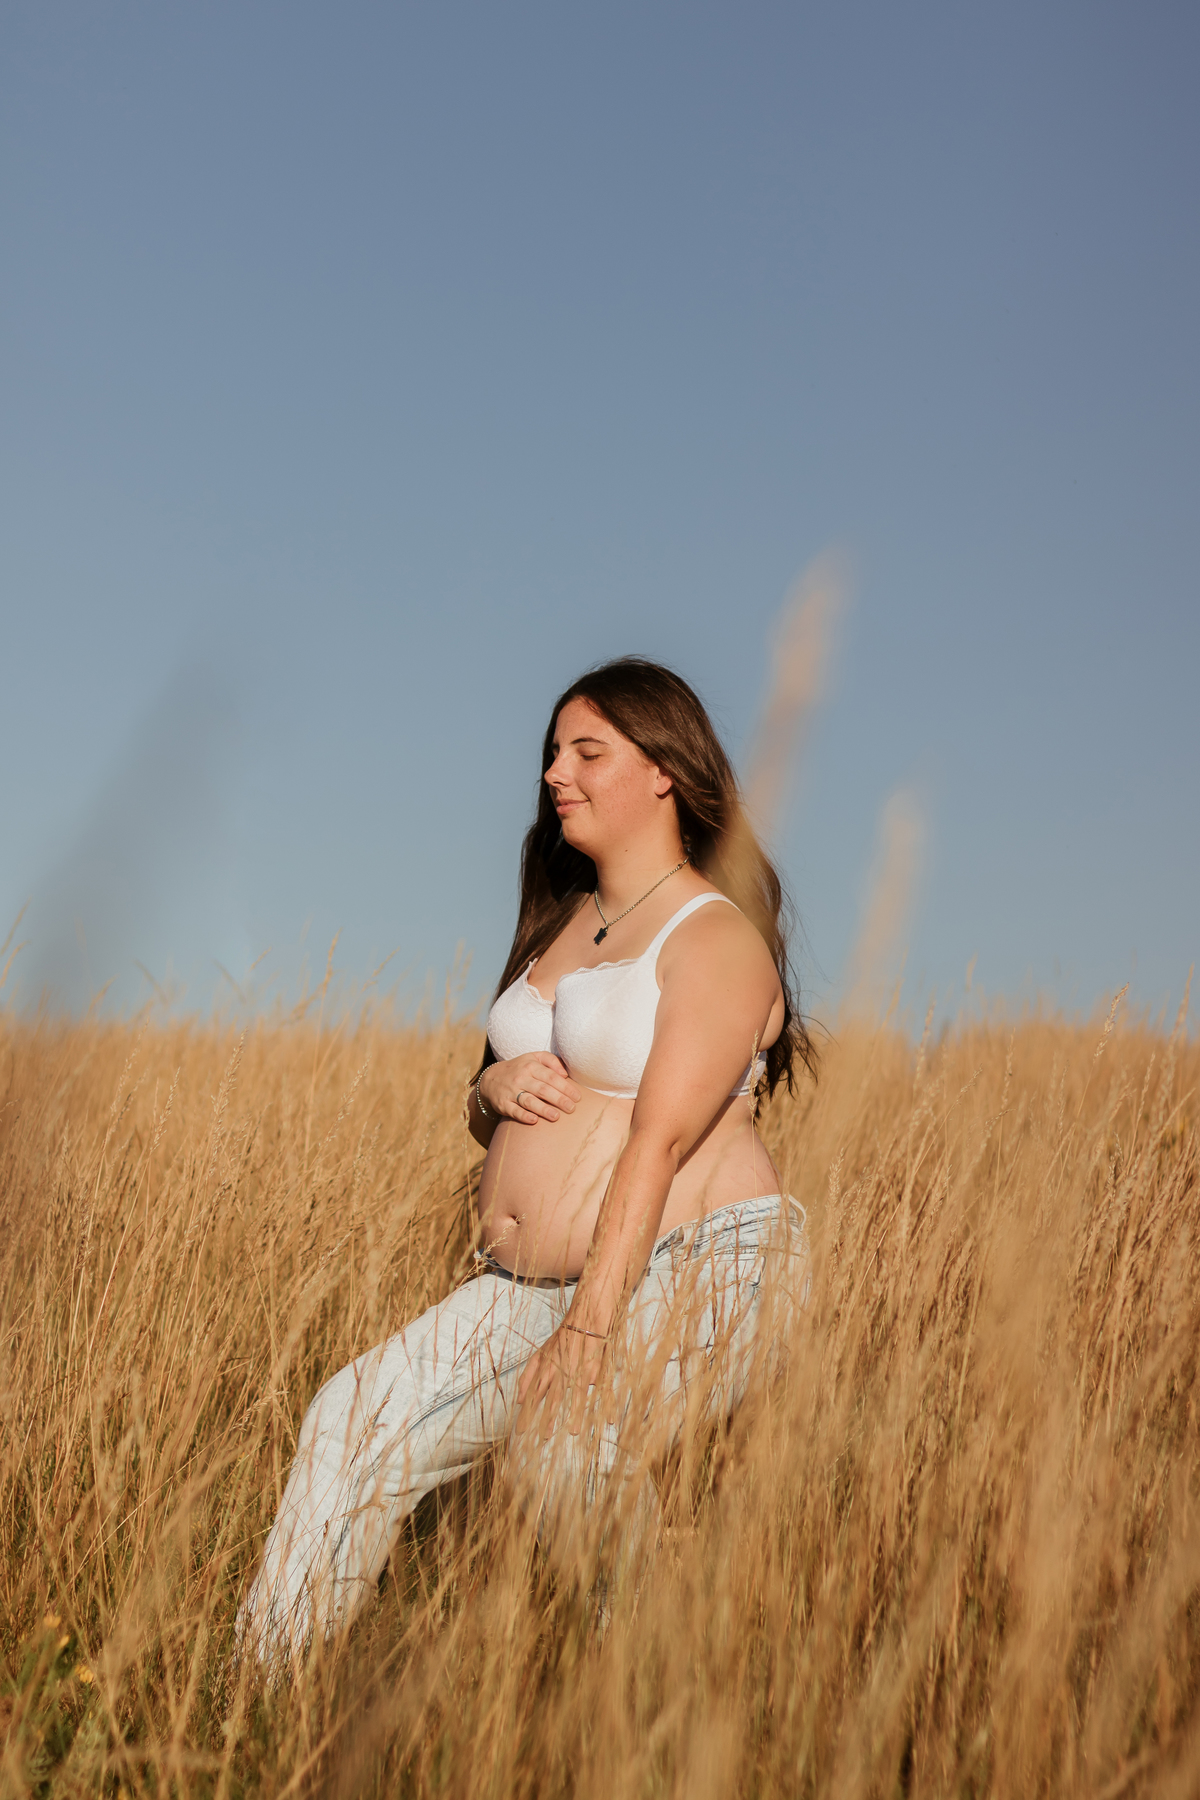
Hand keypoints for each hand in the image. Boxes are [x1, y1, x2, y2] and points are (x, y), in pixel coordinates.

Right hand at [480, 1054, 580, 1125]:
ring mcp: (511, 1092)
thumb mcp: (533, 1058)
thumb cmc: (519, 1069)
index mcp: (530, 1066)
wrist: (491, 1079)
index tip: (577, 1097)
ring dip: (543, 1109)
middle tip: (572, 1108)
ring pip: (529, 1101)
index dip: (565, 1087)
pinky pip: (514, 1111)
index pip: (550, 1077)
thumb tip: (565, 1073)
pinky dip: (523, 1116)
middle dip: (559, 1099)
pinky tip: (534, 1121)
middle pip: (542, 1089)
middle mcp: (520, 1078)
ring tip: (556, 1116)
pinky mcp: (503, 1104)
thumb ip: (551, 1060)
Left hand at [514, 1322, 606, 1438]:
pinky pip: (604, 1387)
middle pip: (554, 1396)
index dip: (527, 1412)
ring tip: (574, 1432)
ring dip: (576, 1413)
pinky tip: (609, 1420)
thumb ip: (528, 1376)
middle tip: (544, 1437)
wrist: (587, 1312)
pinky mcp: (598, 1365)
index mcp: (547, 1366)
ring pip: (577, 1393)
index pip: (534, 1393)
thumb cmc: (564, 1336)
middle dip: (548, 1417)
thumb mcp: (541, 1354)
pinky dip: (607, 1403)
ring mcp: (580, 1367)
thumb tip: (519, 1400)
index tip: (520, 1431)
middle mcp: (562, 1367)